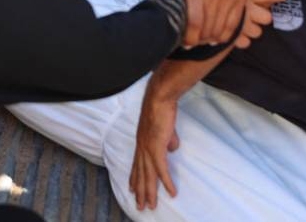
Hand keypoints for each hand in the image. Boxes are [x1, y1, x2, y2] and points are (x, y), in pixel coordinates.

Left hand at [129, 91, 179, 210]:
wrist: (159, 99)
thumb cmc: (161, 109)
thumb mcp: (165, 128)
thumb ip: (168, 140)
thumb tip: (173, 149)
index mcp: (141, 142)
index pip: (136, 165)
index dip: (134, 178)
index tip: (132, 190)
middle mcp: (141, 148)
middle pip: (140, 174)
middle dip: (140, 192)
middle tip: (140, 206)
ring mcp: (148, 149)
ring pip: (148, 176)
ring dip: (149, 193)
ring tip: (150, 206)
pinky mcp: (157, 148)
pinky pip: (162, 170)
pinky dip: (166, 182)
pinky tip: (171, 193)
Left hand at [168, 0, 285, 46]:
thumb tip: (165, 14)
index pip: (195, 24)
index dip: (190, 38)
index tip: (186, 43)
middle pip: (209, 29)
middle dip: (199, 40)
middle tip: (194, 42)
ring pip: (222, 29)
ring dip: (212, 38)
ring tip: (204, 39)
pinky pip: (235, 23)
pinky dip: (226, 34)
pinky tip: (218, 35)